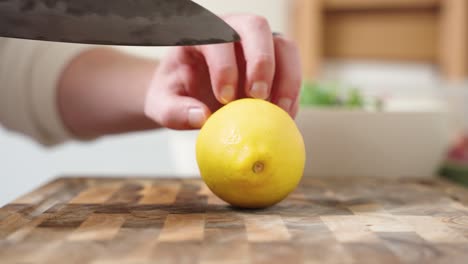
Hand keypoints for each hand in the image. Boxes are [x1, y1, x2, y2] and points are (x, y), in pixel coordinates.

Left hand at [144, 14, 301, 129]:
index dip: (224, 65)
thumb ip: (175, 111)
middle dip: (261, 61)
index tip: (224, 98)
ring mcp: (257, 43)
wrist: (189, 93)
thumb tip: (202, 117)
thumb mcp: (163, 105)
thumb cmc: (175, 93)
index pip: (217, 37)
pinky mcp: (275, 60)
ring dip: (287, 77)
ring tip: (279, 110)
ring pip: (283, 44)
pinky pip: (293, 67)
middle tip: (257, 97)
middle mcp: (232, 29)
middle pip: (256, 27)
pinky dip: (293, 91)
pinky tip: (285, 115)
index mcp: (200, 33)